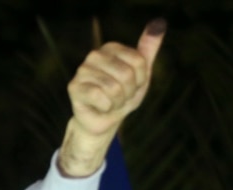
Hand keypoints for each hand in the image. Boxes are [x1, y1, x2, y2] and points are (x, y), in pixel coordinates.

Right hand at [58, 19, 165, 176]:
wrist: (104, 121)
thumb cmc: (123, 96)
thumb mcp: (141, 75)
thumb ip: (148, 51)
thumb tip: (158, 24)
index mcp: (111, 48)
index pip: (139, 61)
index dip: (140, 81)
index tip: (131, 86)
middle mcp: (95, 55)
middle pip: (127, 75)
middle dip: (128, 93)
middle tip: (119, 97)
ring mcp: (82, 70)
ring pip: (113, 88)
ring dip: (117, 102)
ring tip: (110, 103)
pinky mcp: (74, 86)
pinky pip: (99, 96)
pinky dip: (105, 107)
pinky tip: (99, 107)